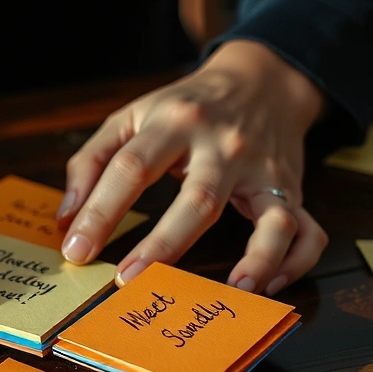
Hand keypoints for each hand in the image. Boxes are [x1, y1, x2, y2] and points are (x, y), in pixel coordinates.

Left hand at [57, 40, 327, 295]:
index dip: (100, 211)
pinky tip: (266, 287)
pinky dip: (294, 262)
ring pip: (269, 218)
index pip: (132, 168)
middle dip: (163, 243)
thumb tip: (66, 220)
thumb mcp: (131, 117)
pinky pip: (306, 231)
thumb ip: (92, 162)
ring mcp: (264, 170)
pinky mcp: (291, 189)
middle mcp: (224, 146)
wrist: (261, 78)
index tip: (75, 249)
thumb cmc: (184, 107)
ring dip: (255, 259)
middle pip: (198, 198)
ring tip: (229, 293)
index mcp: (174, 123)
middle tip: (128, 280)